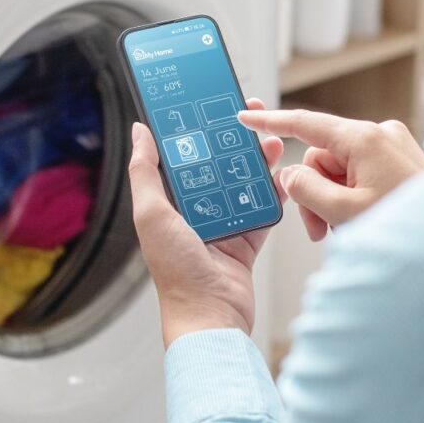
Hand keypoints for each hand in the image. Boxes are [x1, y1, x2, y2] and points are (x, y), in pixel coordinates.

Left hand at [128, 98, 285, 347]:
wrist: (211, 316)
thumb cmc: (176, 272)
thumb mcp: (151, 214)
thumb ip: (145, 171)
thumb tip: (140, 132)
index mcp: (169, 204)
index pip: (184, 157)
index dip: (196, 131)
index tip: (210, 106)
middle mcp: (196, 213)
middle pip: (218, 166)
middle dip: (234, 141)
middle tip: (251, 117)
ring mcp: (224, 226)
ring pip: (243, 184)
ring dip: (258, 162)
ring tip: (271, 141)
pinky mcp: (248, 240)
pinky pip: (263, 210)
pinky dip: (274, 193)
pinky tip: (283, 174)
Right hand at [237, 109, 423, 240]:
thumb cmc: (408, 229)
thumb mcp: (344, 212)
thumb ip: (306, 190)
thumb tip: (292, 175)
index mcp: (364, 139)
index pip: (305, 123)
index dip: (272, 121)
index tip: (246, 116)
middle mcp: (380, 134)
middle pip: (321, 156)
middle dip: (314, 191)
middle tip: (319, 229)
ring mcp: (393, 146)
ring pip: (339, 168)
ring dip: (333, 199)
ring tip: (343, 229)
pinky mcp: (401, 161)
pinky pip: (360, 172)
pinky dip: (351, 196)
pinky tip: (360, 219)